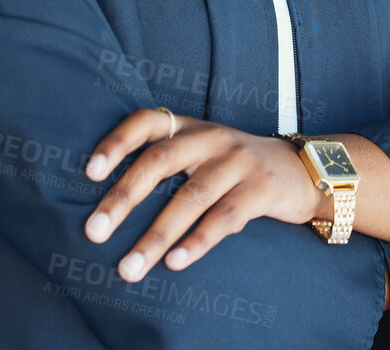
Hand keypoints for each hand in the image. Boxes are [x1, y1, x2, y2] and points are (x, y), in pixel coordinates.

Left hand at [82, 108, 324, 282]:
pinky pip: (224, 218)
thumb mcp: (201, 153)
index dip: (116, 144)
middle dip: (123, 198)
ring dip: (155, 236)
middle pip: (159, 161)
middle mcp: (210, 138)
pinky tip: (175, 263)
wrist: (300, 172)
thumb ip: (165, 164)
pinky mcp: (260, 190)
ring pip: (189, 198)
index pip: (146, 122)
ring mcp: (237, 162)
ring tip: (129, 268)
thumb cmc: (233, 169)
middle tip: (94, 232)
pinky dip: (197, 242)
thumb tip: (108, 204)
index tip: (89, 173)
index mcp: (189, 127)